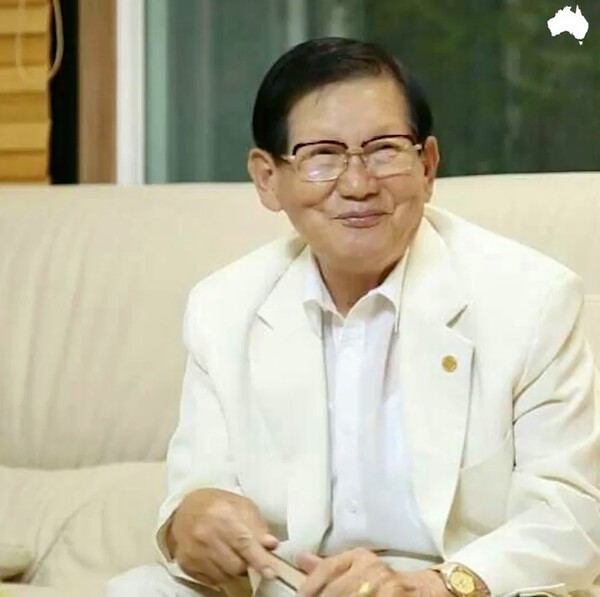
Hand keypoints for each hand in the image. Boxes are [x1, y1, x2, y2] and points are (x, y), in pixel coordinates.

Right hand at [166, 488, 278, 585]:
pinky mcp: (187, 565)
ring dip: (235, 568)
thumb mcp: (241, 505)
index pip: (243, 542)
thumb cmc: (216, 505)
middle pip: (236, 565)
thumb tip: (271, 545)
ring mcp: (194, 552)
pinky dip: (221, 572)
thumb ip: (257, 525)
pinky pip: (212, 580)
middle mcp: (205, 534)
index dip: (259, 559)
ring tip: (233, 552)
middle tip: (249, 554)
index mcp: (222, 515)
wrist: (183, 509)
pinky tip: (220, 557)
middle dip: (248, 563)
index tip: (271, 571)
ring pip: (226, 576)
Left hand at [296, 549, 451, 596]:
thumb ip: (327, 567)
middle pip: (335, 591)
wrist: (422, 589)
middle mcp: (370, 567)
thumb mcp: (356, 567)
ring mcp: (385, 585)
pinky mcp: (394, 595)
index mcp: (358, 556)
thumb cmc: (382, 580)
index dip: (310, 587)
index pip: (327, 569)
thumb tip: (299, 559)